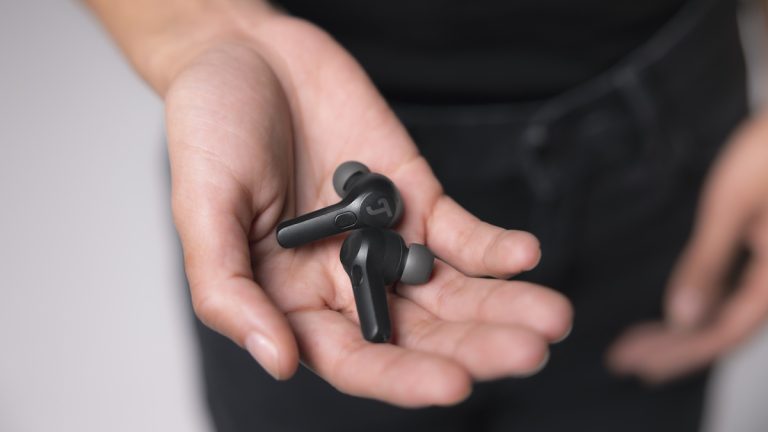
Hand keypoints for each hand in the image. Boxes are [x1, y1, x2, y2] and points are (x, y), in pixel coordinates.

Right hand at [166, 11, 571, 405]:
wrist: (243, 55)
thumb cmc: (209, 132)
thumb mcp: (202, 211)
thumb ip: (229, 291)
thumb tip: (277, 360)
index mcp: (292, 299)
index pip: (353, 358)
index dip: (402, 377)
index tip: (454, 386)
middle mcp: (345, 279)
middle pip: (418, 332)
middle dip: (474, 345)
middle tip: (526, 352)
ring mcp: (384, 238)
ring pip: (450, 289)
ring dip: (500, 305)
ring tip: (550, 317)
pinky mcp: (413, 195)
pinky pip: (460, 231)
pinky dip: (493, 246)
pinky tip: (524, 256)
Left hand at [608, 112, 767, 383]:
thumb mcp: (731, 207)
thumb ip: (707, 265)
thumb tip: (682, 317)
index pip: (722, 333)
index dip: (676, 353)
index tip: (633, 363)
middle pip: (725, 331)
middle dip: (673, 349)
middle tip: (625, 360)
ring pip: (731, 315)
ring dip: (686, 332)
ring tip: (642, 344)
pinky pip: (738, 296)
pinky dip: (705, 306)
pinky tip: (680, 312)